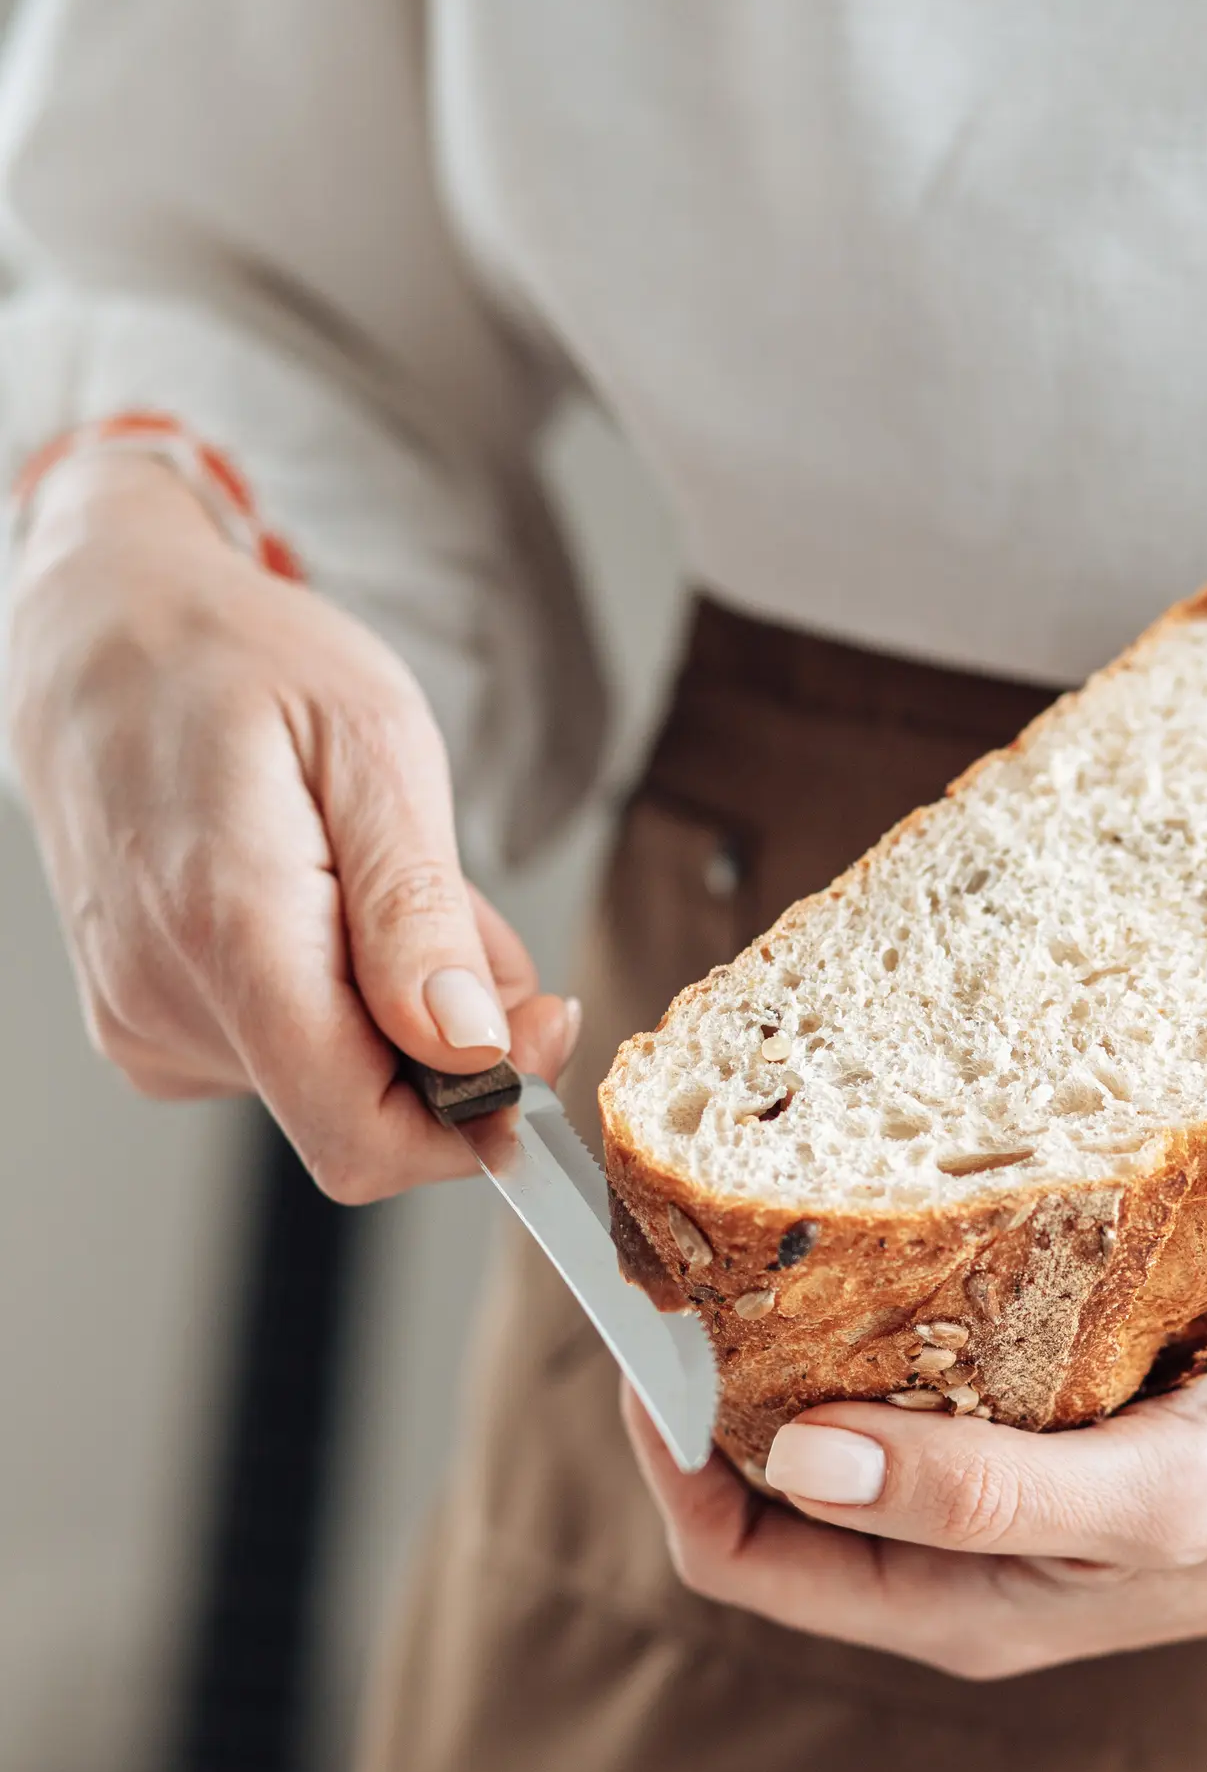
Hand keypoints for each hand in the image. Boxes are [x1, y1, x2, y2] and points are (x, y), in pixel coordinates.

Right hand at [5, 450, 575, 1199]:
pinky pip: (287, 1052)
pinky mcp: (145, 1020)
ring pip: (332, 1081)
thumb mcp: (373, 744)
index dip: (478, 1116)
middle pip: (362, 1110)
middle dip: (450, 1035)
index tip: (540, 1027)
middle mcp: (165, 1003)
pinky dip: (343, 993)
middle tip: (458, 903)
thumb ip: (419, 912)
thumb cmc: (241, 663)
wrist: (102, 633)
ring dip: (398, 1004)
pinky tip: (322, 895)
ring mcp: (144, 1020)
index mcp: (226, 935)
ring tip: (369, 871)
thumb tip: (472, 1046)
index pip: (360, 1137)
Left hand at [627, 1264, 1206, 1678]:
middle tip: (688, 1255)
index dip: (671, 1461)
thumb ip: (977, 1494)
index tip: (644, 1339)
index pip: (755, 1557)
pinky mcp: (1058, 1408)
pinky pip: (933, 1363)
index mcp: (972, 1606)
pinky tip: (888, 1227)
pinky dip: (891, 1304)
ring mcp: (1014, 1478)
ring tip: (763, 1228)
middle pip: (782, 1485)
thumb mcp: (1151, 1497)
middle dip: (714, 1386)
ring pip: (854, 1416)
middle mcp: (973, 1552)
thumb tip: (793, 1459)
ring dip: (800, 1336)